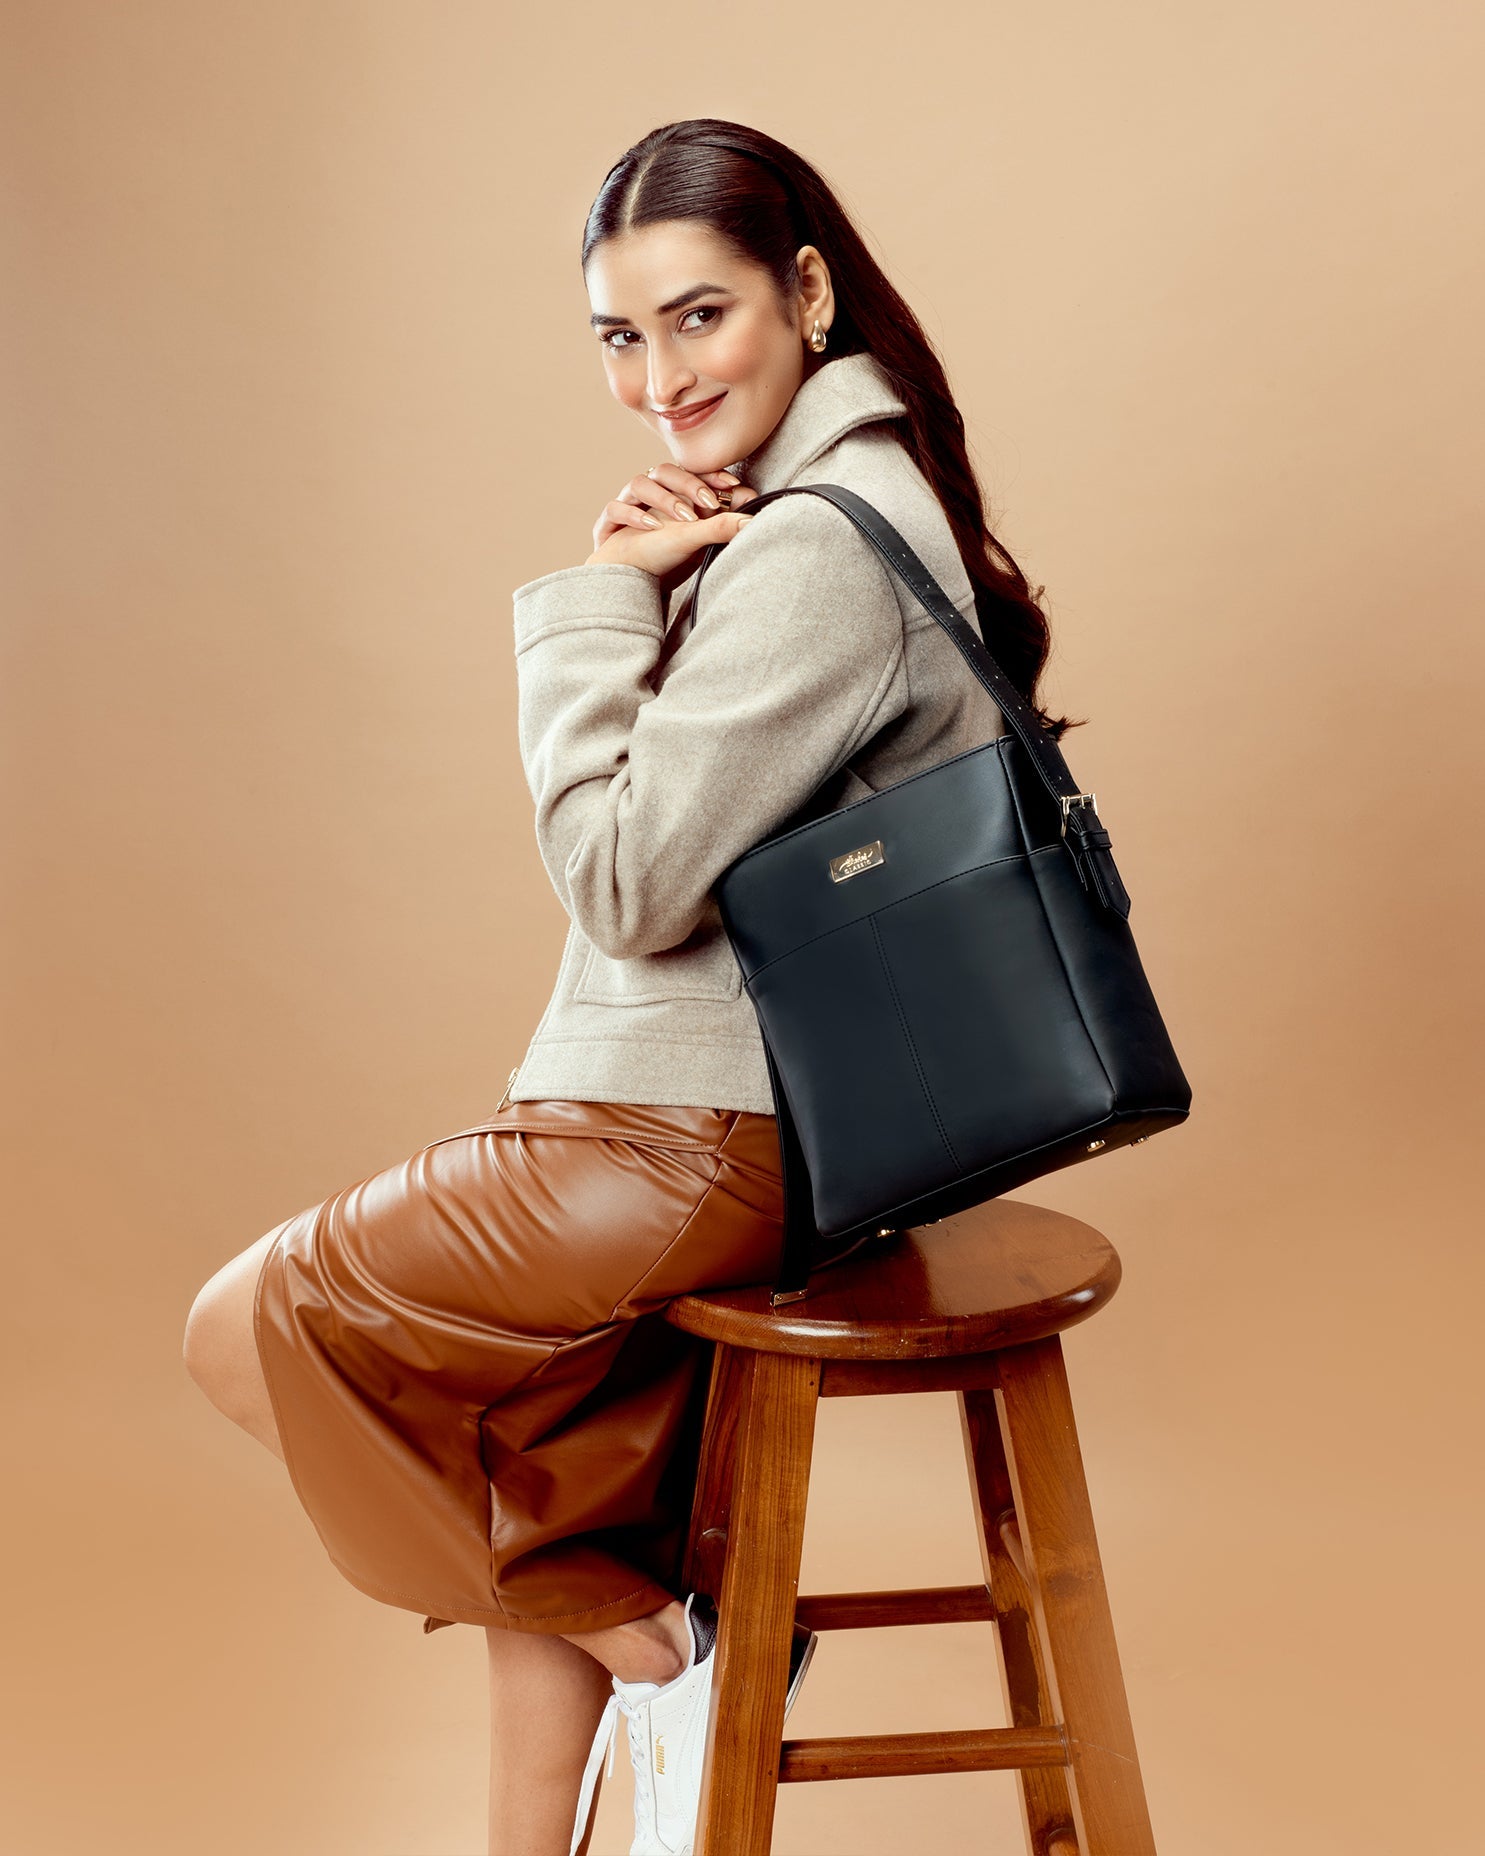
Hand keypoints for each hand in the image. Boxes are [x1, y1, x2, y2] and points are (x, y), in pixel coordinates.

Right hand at [587, 463, 760, 601]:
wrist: (627, 584)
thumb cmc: (664, 558)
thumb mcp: (698, 541)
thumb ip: (721, 523)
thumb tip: (754, 510)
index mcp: (670, 493)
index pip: (689, 472)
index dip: (709, 474)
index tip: (732, 485)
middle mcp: (647, 495)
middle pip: (663, 471)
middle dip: (688, 485)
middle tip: (710, 504)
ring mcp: (626, 506)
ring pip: (638, 483)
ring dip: (664, 499)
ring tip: (685, 519)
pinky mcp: (607, 525)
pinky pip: (614, 508)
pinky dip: (633, 515)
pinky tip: (654, 528)